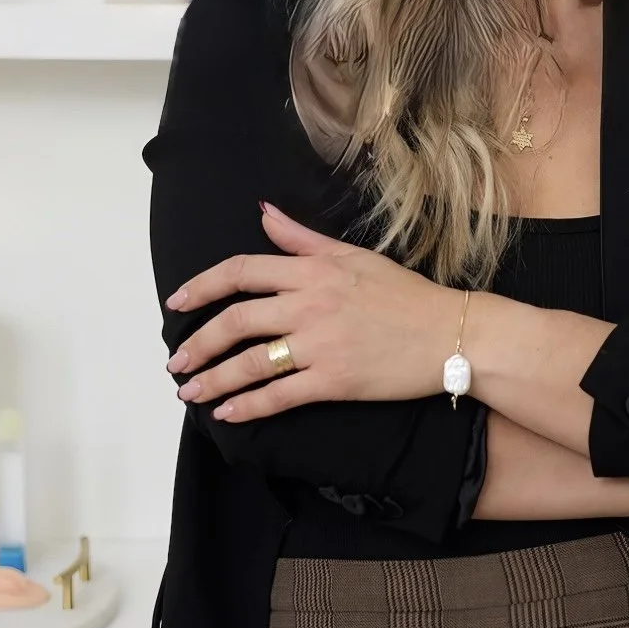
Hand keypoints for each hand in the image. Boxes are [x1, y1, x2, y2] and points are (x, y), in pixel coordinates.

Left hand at [163, 203, 460, 420]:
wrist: (451, 334)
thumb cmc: (405, 295)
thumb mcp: (353, 255)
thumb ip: (302, 238)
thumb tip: (263, 213)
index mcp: (312, 270)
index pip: (241, 271)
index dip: (202, 286)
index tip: (177, 302)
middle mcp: (309, 304)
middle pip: (235, 321)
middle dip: (197, 343)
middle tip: (176, 361)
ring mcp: (320, 344)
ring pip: (250, 363)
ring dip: (212, 380)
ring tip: (189, 392)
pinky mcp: (334, 381)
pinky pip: (278, 395)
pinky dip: (247, 407)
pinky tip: (227, 414)